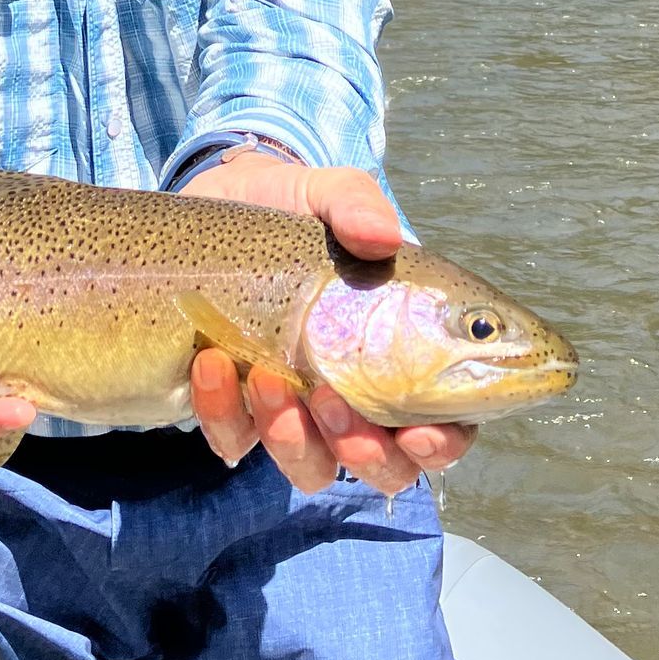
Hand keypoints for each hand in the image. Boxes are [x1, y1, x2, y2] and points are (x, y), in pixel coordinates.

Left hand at [179, 150, 478, 498]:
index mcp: (404, 349)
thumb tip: (384, 234)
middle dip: (364, 452)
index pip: (447, 421)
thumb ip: (355, 204)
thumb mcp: (326, 193)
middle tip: (331, 400)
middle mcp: (357, 391)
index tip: (421, 434)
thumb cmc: (292, 204)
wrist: (217, 198)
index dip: (444, 442)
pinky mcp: (237, 405)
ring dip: (292, 438)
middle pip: (387, 465)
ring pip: (312, 466)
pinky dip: (224, 413)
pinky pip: (236, 439)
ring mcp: (296, 405)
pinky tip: (211, 363)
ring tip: (266, 377)